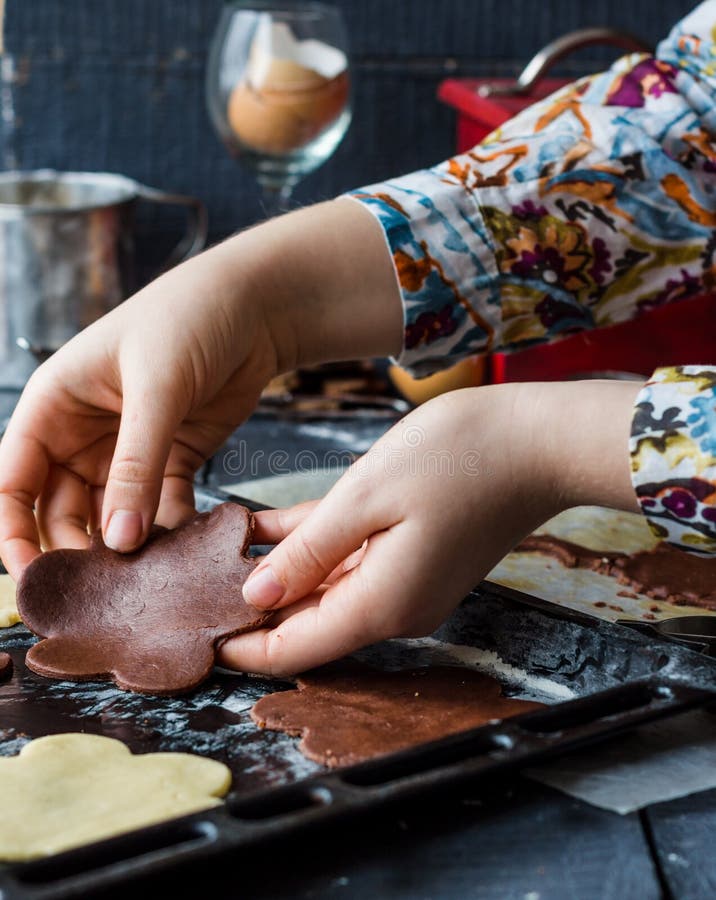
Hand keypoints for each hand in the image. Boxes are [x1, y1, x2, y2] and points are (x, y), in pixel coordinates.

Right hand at [0, 199, 401, 578]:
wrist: (256, 306)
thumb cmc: (191, 318)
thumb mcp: (157, 386)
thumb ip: (135, 462)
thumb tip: (116, 538)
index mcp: (55, 404)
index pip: (13, 480)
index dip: (12, 531)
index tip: (30, 578)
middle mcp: (84, 431)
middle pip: (60, 508)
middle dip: (76, 549)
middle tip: (101, 594)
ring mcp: (129, 449)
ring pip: (111, 515)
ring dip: (123, 548)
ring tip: (143, 583)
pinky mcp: (172, 458)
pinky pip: (159, 508)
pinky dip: (167, 532)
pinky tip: (181, 556)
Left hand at [219, 380, 641, 675]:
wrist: (538, 443)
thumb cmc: (459, 458)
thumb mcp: (367, 497)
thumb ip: (307, 552)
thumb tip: (254, 597)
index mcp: (380, 603)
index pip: (294, 650)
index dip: (241, 647)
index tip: (193, 631)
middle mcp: (394, 608)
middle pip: (307, 625)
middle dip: (251, 608)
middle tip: (192, 581)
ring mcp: (409, 585)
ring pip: (325, 592)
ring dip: (278, 573)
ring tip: (218, 548)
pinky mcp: (417, 559)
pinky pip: (352, 565)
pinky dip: (313, 550)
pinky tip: (268, 527)